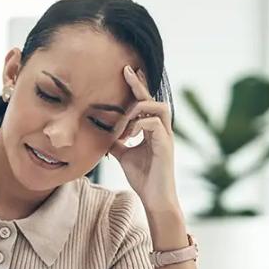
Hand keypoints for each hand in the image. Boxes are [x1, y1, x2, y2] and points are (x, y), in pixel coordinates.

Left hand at [110, 65, 180, 212]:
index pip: (145, 103)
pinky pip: (154, 125)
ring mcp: (166, 137)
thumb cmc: (143, 177)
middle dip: (140, 84)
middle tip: (126, 70)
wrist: (155, 199)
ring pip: (160, 108)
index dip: (137, 86)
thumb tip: (102, 132)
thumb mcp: (123, 155)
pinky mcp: (166, 147)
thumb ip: (117, 141)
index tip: (126, 70)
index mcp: (153, 130)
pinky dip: (138, 126)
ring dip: (139, 109)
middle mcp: (162, 130)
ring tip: (124, 122)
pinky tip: (127, 137)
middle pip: (154, 99)